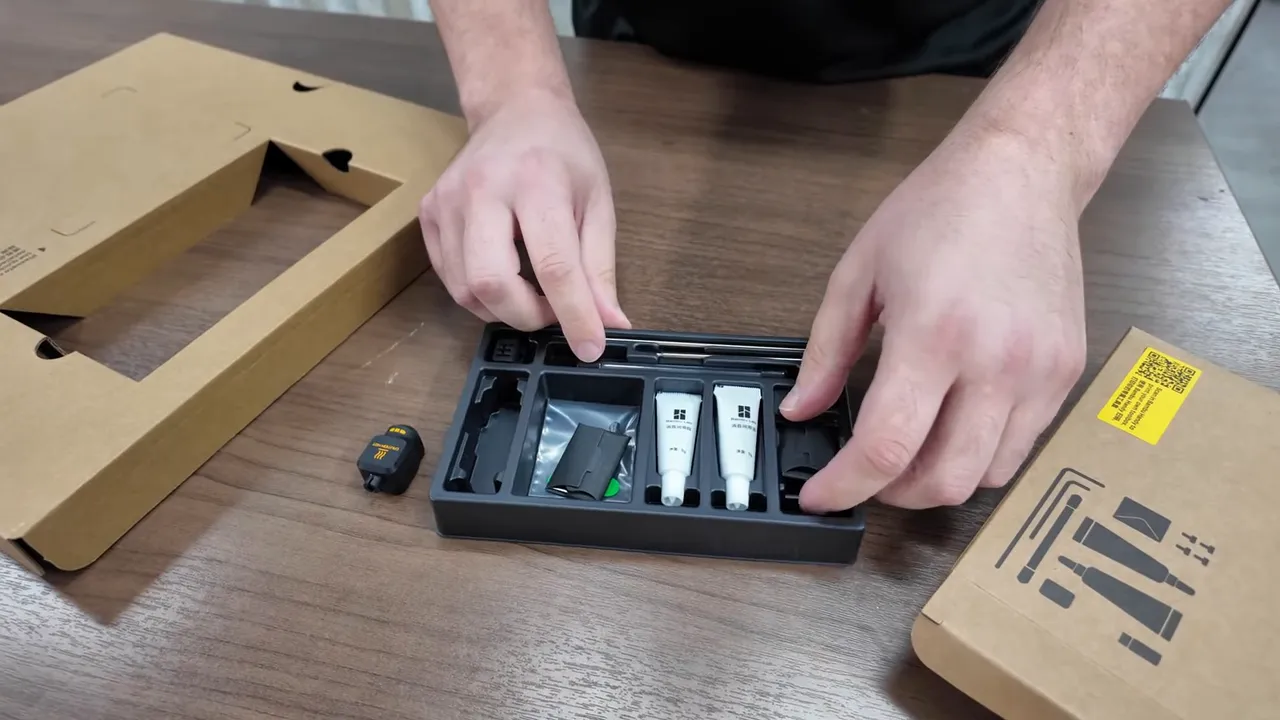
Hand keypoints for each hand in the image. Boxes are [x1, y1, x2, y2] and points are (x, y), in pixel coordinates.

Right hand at [419, 87, 628, 360]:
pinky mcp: (428, 213)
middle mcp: (482, 190)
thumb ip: (600, 267)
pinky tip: (504, 274)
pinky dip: (479, 294)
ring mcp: (446, 201)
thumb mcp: (598, 203)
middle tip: (553, 310)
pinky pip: (449, 278)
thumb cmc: (563, 153)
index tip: (590, 348)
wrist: (515, 108)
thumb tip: (609, 323)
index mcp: (537, 182)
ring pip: (465, 289)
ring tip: (531, 292)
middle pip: (492, 282)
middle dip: (526, 316)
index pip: (553, 265)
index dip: (573, 315)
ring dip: (503, 309)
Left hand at [782, 126, 1087, 510]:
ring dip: (940, 479)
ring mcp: (1040, 371)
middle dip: (892, 494)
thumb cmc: (941, 209)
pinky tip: (954, 423)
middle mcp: (996, 361)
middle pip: (944, 480)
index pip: (887, 446)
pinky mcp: (1066, 372)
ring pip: (989, 476)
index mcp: (934, 333)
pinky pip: (1023, 445)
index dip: (845, 486)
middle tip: (865, 475)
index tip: (821, 495)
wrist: (1023, 172)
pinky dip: (982, 454)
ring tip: (910, 449)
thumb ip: (824, 351)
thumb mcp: (858, 272)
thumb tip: (801, 410)